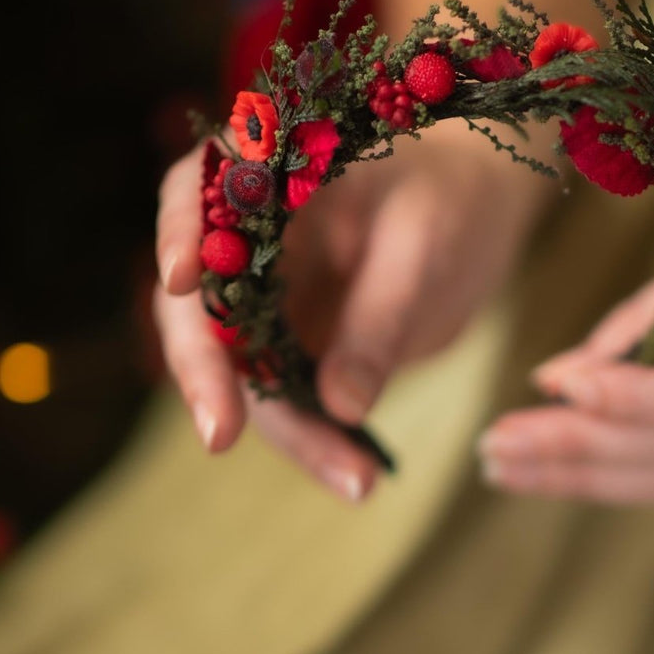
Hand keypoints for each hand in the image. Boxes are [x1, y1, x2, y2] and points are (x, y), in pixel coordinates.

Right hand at [155, 122, 549, 500]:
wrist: (474, 214)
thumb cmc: (449, 202)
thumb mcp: (426, 248)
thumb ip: (379, 318)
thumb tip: (341, 405)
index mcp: (266, 174)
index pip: (197, 191)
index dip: (178, 231)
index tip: (180, 279)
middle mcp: (242, 239)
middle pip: (193, 305)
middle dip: (205, 373)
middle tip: (220, 436)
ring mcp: (258, 299)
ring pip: (239, 373)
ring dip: (285, 431)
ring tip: (354, 480)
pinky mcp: (282, 346)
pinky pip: (282, 398)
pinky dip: (314, 437)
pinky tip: (353, 474)